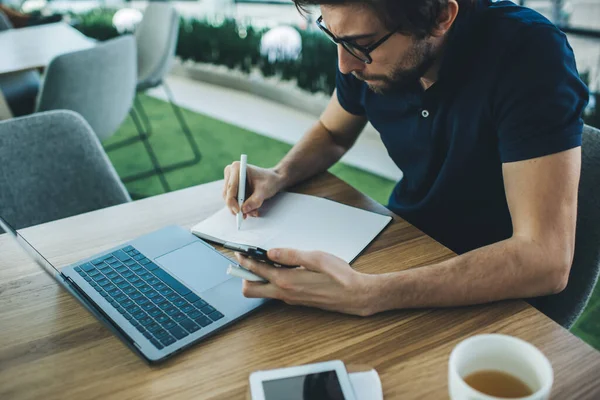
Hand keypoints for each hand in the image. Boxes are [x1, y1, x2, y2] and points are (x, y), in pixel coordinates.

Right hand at [222, 163, 284, 217]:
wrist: (273, 180)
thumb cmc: (269, 181)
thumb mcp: (264, 190)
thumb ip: (255, 200)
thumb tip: (244, 210)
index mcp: (237, 168)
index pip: (231, 188)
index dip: (232, 201)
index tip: (238, 211)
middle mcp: (231, 173)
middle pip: (228, 194)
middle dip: (236, 207)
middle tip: (244, 216)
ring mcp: (231, 180)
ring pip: (230, 199)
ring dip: (240, 208)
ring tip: (253, 212)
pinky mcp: (233, 188)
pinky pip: (233, 201)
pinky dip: (242, 207)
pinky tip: (251, 210)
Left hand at [235, 249, 375, 315]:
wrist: (355, 295)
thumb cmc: (339, 276)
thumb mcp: (316, 258)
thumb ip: (291, 255)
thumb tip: (271, 253)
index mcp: (286, 281)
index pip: (256, 271)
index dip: (245, 260)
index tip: (239, 253)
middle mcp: (285, 293)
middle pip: (250, 290)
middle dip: (244, 275)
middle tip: (246, 260)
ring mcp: (290, 299)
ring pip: (263, 291)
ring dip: (258, 277)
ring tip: (263, 261)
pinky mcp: (297, 300)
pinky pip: (275, 292)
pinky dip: (271, 281)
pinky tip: (281, 269)